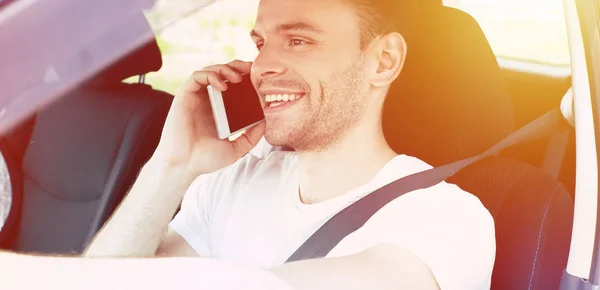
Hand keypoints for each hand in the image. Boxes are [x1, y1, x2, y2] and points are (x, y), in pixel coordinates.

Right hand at [152, 60, 264, 176]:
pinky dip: (211, 75)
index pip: (233, 86)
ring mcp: (196, 98)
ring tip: (238, 78)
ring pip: (210, 71)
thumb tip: (265, 121)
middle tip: (251, 68)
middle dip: (237, 67)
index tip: (258, 78)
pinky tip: (223, 85)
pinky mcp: (185, 95)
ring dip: (225, 69)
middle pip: (222, 74)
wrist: (185, 164)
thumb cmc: (206, 159)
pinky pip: (197, 76)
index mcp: (219, 111)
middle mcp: (208, 101)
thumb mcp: (237, 148)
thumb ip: (252, 136)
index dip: (245, 78)